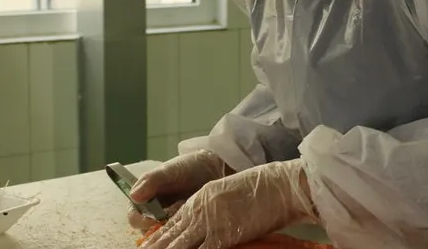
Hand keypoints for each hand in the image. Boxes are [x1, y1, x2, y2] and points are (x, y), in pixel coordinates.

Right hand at [128, 150, 233, 230]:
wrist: (213, 168)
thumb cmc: (187, 167)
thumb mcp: (169, 171)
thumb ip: (151, 181)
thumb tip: (134, 195)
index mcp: (144, 200)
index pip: (134, 218)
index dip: (142, 221)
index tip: (155, 220)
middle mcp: (154, 213)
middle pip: (148, 231)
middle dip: (160, 227)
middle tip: (175, 216)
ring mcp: (169, 221)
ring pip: (164, 235)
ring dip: (173, 229)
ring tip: (187, 214)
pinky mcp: (184, 227)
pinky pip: (181, 236)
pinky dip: (185, 232)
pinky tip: (194, 220)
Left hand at [141, 160, 314, 248]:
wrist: (280, 185)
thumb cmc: (264, 187)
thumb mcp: (231, 192)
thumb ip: (215, 207)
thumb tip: (212, 224)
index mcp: (202, 197)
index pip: (175, 220)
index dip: (160, 235)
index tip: (148, 244)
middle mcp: (200, 209)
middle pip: (172, 234)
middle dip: (156, 246)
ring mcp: (210, 222)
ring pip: (179, 245)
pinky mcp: (223, 235)